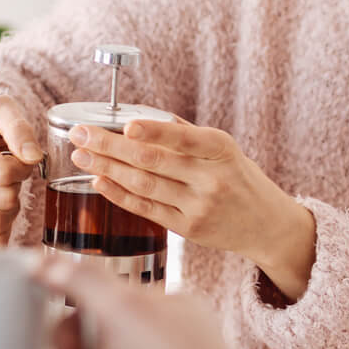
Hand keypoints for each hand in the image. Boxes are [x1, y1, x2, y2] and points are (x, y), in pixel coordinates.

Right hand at [0, 95, 42, 250]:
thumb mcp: (1, 112)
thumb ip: (18, 127)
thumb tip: (33, 156)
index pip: (5, 173)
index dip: (23, 166)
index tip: (16, 158)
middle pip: (5, 200)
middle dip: (17, 187)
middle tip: (8, 176)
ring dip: (11, 208)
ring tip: (1, 191)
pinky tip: (0, 225)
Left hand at [66, 119, 308, 262]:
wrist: (267, 224)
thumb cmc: (241, 179)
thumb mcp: (226, 150)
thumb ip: (187, 135)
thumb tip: (142, 120)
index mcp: (221, 150)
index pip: (182, 137)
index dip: (153, 131)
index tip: (125, 124)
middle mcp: (211, 179)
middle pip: (152, 161)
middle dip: (110, 146)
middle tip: (81, 134)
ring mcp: (199, 206)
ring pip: (144, 185)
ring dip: (107, 168)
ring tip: (82, 154)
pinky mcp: (189, 229)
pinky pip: (147, 209)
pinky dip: (120, 194)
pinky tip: (100, 180)